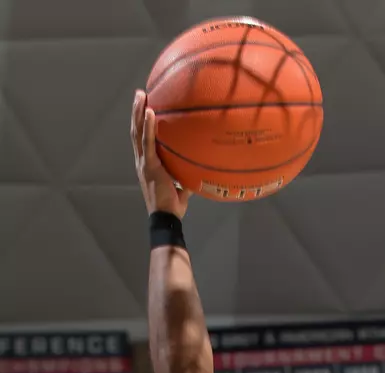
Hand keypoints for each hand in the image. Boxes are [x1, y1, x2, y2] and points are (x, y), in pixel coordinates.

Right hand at [131, 89, 190, 216]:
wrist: (166, 218)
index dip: (141, 123)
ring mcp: (144, 162)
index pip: (141, 139)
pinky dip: (148, 126)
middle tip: (140, 93)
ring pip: (137, 132)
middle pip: (136, 130)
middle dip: (137, 111)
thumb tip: (199, 172)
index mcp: (147, 164)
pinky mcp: (149, 165)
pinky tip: (150, 111)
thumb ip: (187, 178)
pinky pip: (148, 142)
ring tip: (141, 94)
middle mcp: (142, 161)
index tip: (144, 107)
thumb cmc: (172, 207)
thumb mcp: (181, 188)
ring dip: (138, 112)